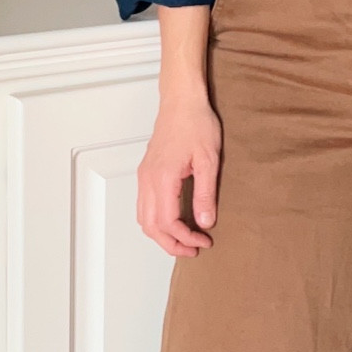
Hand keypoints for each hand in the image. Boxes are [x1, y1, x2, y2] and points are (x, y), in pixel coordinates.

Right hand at [138, 4, 219, 256]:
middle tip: (193, 250)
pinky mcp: (146, 172)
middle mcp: (148, 180)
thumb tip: (205, 222)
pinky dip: (155, 221)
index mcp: (162, 178)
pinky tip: (173, 222)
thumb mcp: (208, 160)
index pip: (168, 222)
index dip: (185, 238)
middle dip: (171, 244)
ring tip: (183, 241)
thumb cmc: (196, 124)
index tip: (204, 241)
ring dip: (161, 235)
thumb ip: (206, 193)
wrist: (181, 101)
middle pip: (150, 226)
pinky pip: (144, 206)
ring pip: (143, 218)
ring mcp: (144, 176)